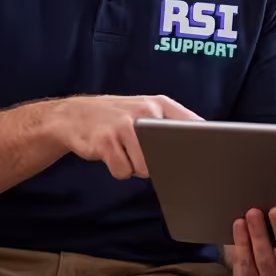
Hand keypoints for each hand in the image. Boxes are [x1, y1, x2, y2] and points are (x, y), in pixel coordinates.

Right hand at [52, 94, 199, 178]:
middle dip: (161, 162)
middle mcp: (144, 112)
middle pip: (169, 152)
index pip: (191, 124)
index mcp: (159, 104)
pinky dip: (120, 170)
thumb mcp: (145, 111)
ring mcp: (124, 126)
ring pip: (145, 167)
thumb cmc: (116, 117)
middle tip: (147, 153)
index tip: (202, 156)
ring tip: (126, 152)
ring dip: (136, 167)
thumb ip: (169, 124)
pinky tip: (112, 156)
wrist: (73, 115)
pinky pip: (124, 171)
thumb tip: (197, 148)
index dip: (200, 143)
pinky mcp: (106, 142)